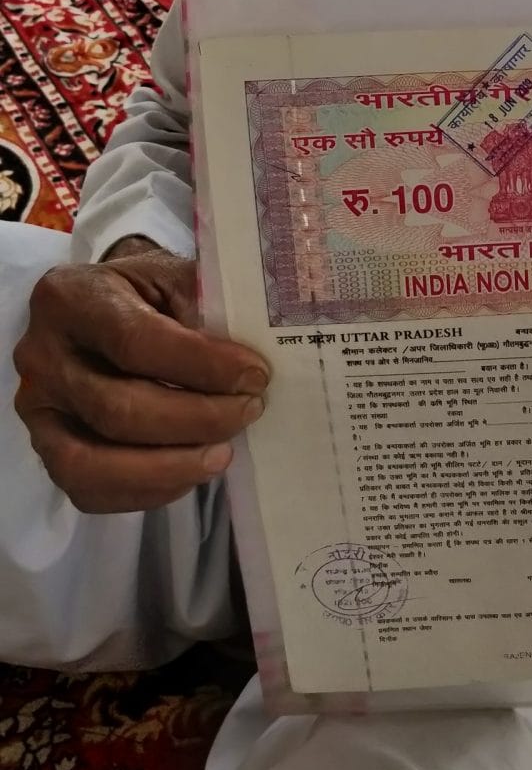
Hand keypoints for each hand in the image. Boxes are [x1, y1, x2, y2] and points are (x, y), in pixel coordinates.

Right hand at [13, 245, 268, 513]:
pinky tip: (191, 471)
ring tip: (223, 453)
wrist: (106, 308)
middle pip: (118, 409)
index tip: (255, 376)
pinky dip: (148, 491)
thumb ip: (209, 309)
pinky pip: (91, 490)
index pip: (136, 342)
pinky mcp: (47, 449)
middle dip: (196, 419)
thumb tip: (251, 366)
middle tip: (249, 410)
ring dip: (170, 467)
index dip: (202, 366)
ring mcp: (37, 409)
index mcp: (70, 298)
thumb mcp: (177, 278)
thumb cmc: (149, 293)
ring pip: (94, 462)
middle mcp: (41, 356)